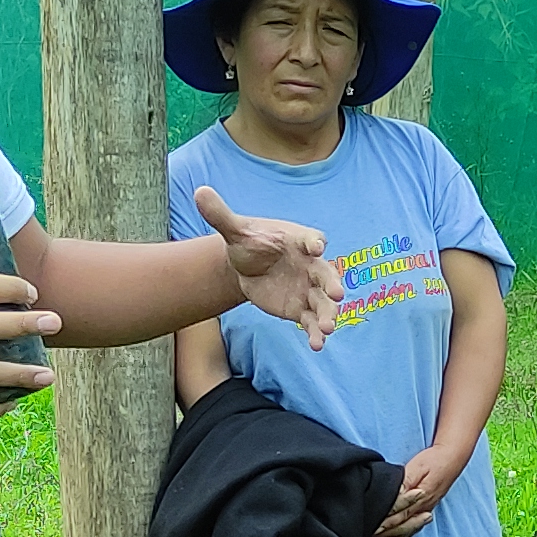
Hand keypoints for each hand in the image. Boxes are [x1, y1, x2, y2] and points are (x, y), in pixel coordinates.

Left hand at [199, 185, 337, 349]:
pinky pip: (311, 321)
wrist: (246, 266)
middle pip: (327, 274)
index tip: (317, 247)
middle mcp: (310, 265)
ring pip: (324, 302)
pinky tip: (316, 345)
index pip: (311, 239)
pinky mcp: (301, 308)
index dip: (314, 242)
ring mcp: (309, 288)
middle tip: (337, 294)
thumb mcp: (234, 229)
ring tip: (327, 329)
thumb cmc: (248, 242)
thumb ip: (221, 214)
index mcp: (298, 240)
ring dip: (328, 314)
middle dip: (332, 284)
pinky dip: (315, 333)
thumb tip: (199, 191)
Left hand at [370, 440, 466, 536]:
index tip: (368, 526)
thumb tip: (395, 493)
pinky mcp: (423, 512)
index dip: (382, 522)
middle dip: (380, 534)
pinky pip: (409, 531)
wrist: (451, 459)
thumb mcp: (418, 466)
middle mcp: (422, 509)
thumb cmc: (433, 460)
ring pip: (404, 532)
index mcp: (420, 497)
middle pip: (399, 526)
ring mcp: (423, 512)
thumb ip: (406, 481)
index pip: (398, 514)